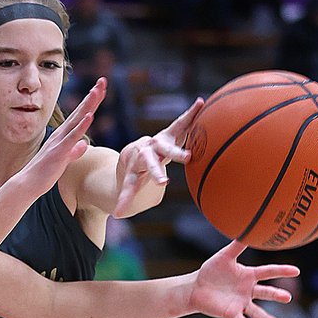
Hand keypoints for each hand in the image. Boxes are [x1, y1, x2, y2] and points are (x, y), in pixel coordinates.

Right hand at [21, 78, 106, 196]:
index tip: (100, 88)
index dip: (91, 101)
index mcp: (63, 135)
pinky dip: (81, 126)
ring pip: (77, 120)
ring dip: (88, 105)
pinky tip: (90, 116)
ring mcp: (60, 141)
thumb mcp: (63, 160)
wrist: (28, 183)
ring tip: (97, 91)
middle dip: (92, 96)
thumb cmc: (44, 173)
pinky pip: (72, 137)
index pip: (80, 115)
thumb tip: (84, 144)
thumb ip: (74, 151)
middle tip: (102, 80)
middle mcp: (62, 134)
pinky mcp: (59, 152)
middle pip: (80, 112)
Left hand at [114, 98, 203, 214]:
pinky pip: (181, 123)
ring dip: (186, 126)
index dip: (154, 175)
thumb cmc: (134, 172)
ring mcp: (160, 140)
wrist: (135, 154)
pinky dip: (190, 114)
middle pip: (160, 153)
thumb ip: (124, 198)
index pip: (144, 170)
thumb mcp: (129, 184)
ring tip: (199, 116)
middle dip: (173, 154)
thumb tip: (115, 215)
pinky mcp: (170, 133)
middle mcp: (149, 149)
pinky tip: (201, 103)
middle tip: (187, 158)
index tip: (164, 182)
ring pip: (172, 136)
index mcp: (139, 162)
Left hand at [188, 241, 299, 317]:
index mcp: (249, 275)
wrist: (195, 287)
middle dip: (277, 295)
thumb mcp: (225, 256)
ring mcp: (241, 303)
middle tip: (288, 298)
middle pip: (266, 293)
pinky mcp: (231, 313)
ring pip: (257, 312)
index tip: (296, 271)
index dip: (282, 271)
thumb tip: (249, 229)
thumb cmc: (211, 271)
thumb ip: (237, 245)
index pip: (269, 272)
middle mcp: (248, 290)